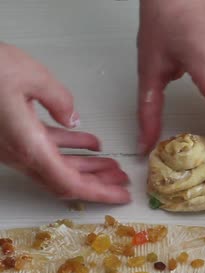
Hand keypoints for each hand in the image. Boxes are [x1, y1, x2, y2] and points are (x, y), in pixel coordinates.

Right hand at [0, 43, 130, 203]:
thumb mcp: (30, 76)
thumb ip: (59, 99)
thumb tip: (72, 118)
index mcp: (28, 146)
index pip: (69, 182)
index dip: (98, 192)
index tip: (121, 196)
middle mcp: (20, 153)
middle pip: (66, 179)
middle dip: (98, 183)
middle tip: (124, 181)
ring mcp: (14, 146)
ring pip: (57, 165)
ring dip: (88, 167)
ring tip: (114, 165)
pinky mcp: (12, 136)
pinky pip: (47, 149)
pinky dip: (71, 148)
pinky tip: (92, 143)